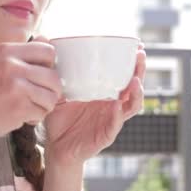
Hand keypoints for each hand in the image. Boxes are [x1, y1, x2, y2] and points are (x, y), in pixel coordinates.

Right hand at [0, 39, 62, 143]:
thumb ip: (19, 55)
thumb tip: (47, 40)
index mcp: (6, 50)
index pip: (48, 50)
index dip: (50, 66)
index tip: (41, 77)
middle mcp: (12, 64)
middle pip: (54, 75)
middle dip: (51, 90)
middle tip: (39, 98)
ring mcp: (16, 85)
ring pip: (52, 96)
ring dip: (44, 106)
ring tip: (29, 108)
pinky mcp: (19, 106)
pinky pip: (42, 112)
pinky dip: (35, 118)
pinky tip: (22, 117)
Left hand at [44, 44, 145, 165]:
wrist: (56, 146)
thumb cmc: (61, 118)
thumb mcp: (60, 92)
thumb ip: (58, 74)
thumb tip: (49, 47)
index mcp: (105, 92)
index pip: (125, 74)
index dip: (133, 61)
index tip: (138, 44)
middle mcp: (113, 104)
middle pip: (134, 86)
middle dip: (140, 70)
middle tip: (140, 55)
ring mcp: (112, 119)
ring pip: (132, 106)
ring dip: (136, 93)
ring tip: (135, 81)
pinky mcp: (106, 135)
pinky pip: (115, 125)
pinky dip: (118, 116)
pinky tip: (118, 106)